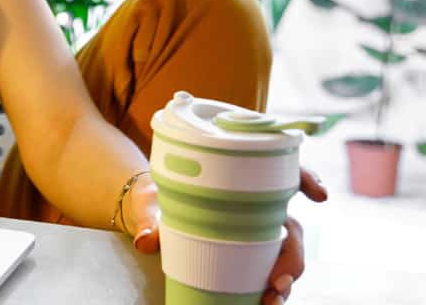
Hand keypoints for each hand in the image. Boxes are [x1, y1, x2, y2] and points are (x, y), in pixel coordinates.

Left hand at [121, 167, 328, 303]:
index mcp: (240, 181)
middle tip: (278, 281)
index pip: (284, 171)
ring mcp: (258, 229)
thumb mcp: (152, 205)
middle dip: (294, 255)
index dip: (307, 178)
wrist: (151, 212)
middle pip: (293, 227)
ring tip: (274, 297)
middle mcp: (257, 205)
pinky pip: (274, 267)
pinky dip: (278, 284)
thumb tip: (145, 241)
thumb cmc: (158, 199)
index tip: (319, 195)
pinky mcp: (252, 251)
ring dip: (288, 277)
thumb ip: (149, 220)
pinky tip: (271, 300)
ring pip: (289, 252)